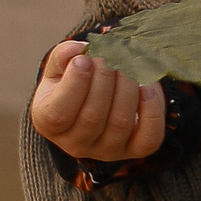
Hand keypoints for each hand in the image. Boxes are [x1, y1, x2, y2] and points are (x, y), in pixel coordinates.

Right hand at [31, 39, 165, 161]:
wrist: (96, 101)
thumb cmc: (73, 82)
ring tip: (128, 63)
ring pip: (121, 123)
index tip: (85, 59)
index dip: (75, 83)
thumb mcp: (60, 68)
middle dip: (105, 78)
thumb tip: (78, 50)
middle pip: (93, 117)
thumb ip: (63, 56)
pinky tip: (147, 86)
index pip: (60, 113)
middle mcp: (76, 144)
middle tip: (110, 54)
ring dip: (128, 86)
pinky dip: (152, 109)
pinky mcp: (135, 150)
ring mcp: (107, 151)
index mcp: (49, 124)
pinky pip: (149, 138)